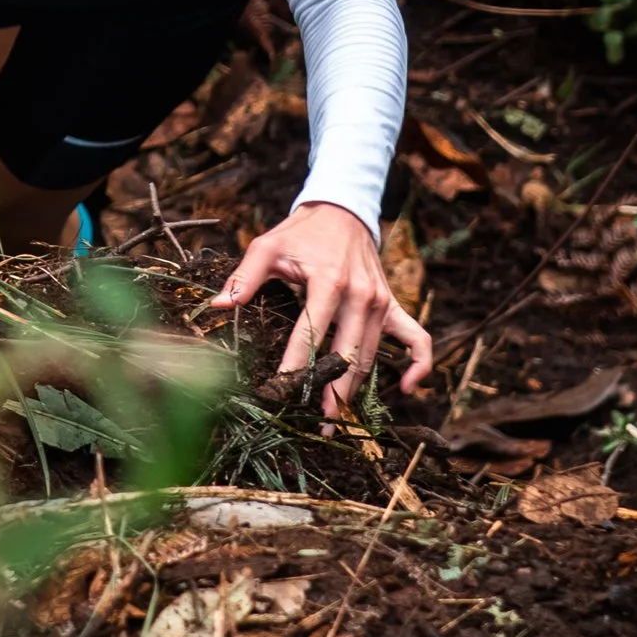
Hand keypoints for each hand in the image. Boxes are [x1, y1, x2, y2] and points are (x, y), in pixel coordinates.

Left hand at [214, 200, 431, 417]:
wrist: (342, 212)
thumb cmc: (301, 233)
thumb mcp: (268, 246)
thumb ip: (244, 277)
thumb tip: (218, 305)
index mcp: (329, 281)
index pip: (311, 333)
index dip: (297, 365)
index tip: (282, 391)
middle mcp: (360, 295)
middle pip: (346, 353)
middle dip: (330, 390)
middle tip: (315, 424)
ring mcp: (380, 302)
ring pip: (370, 355)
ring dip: (356, 390)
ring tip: (336, 420)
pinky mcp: (392, 305)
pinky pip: (417, 338)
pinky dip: (418, 364)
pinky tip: (405, 389)